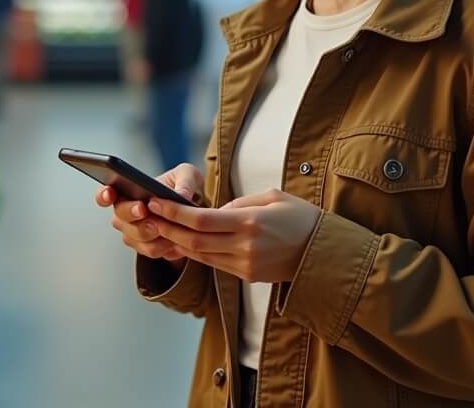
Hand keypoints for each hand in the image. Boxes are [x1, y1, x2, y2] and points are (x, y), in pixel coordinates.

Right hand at [96, 163, 203, 266]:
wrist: (193, 211)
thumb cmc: (183, 186)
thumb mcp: (188, 175)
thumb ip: (185, 180)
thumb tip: (181, 196)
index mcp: (128, 189)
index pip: (106, 191)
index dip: (103, 194)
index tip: (110, 193)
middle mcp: (125, 211)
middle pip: (119, 216)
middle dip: (130, 213)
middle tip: (143, 210)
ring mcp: (132, 230)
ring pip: (131, 236)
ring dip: (146, 233)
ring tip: (162, 226)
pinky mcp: (145, 246)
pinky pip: (148, 250)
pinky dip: (160, 246)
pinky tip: (172, 239)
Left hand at [145, 189, 321, 282]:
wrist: (325, 253)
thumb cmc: (301, 218)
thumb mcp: (273, 197)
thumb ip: (239, 202)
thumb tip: (213, 210)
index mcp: (250, 223)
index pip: (201, 220)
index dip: (174, 212)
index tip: (155, 201)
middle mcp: (245, 247)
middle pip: (193, 241)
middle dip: (166, 227)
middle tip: (147, 214)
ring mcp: (245, 265)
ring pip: (200, 256)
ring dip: (176, 242)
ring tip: (158, 227)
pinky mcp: (247, 275)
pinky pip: (214, 264)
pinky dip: (195, 253)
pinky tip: (182, 242)